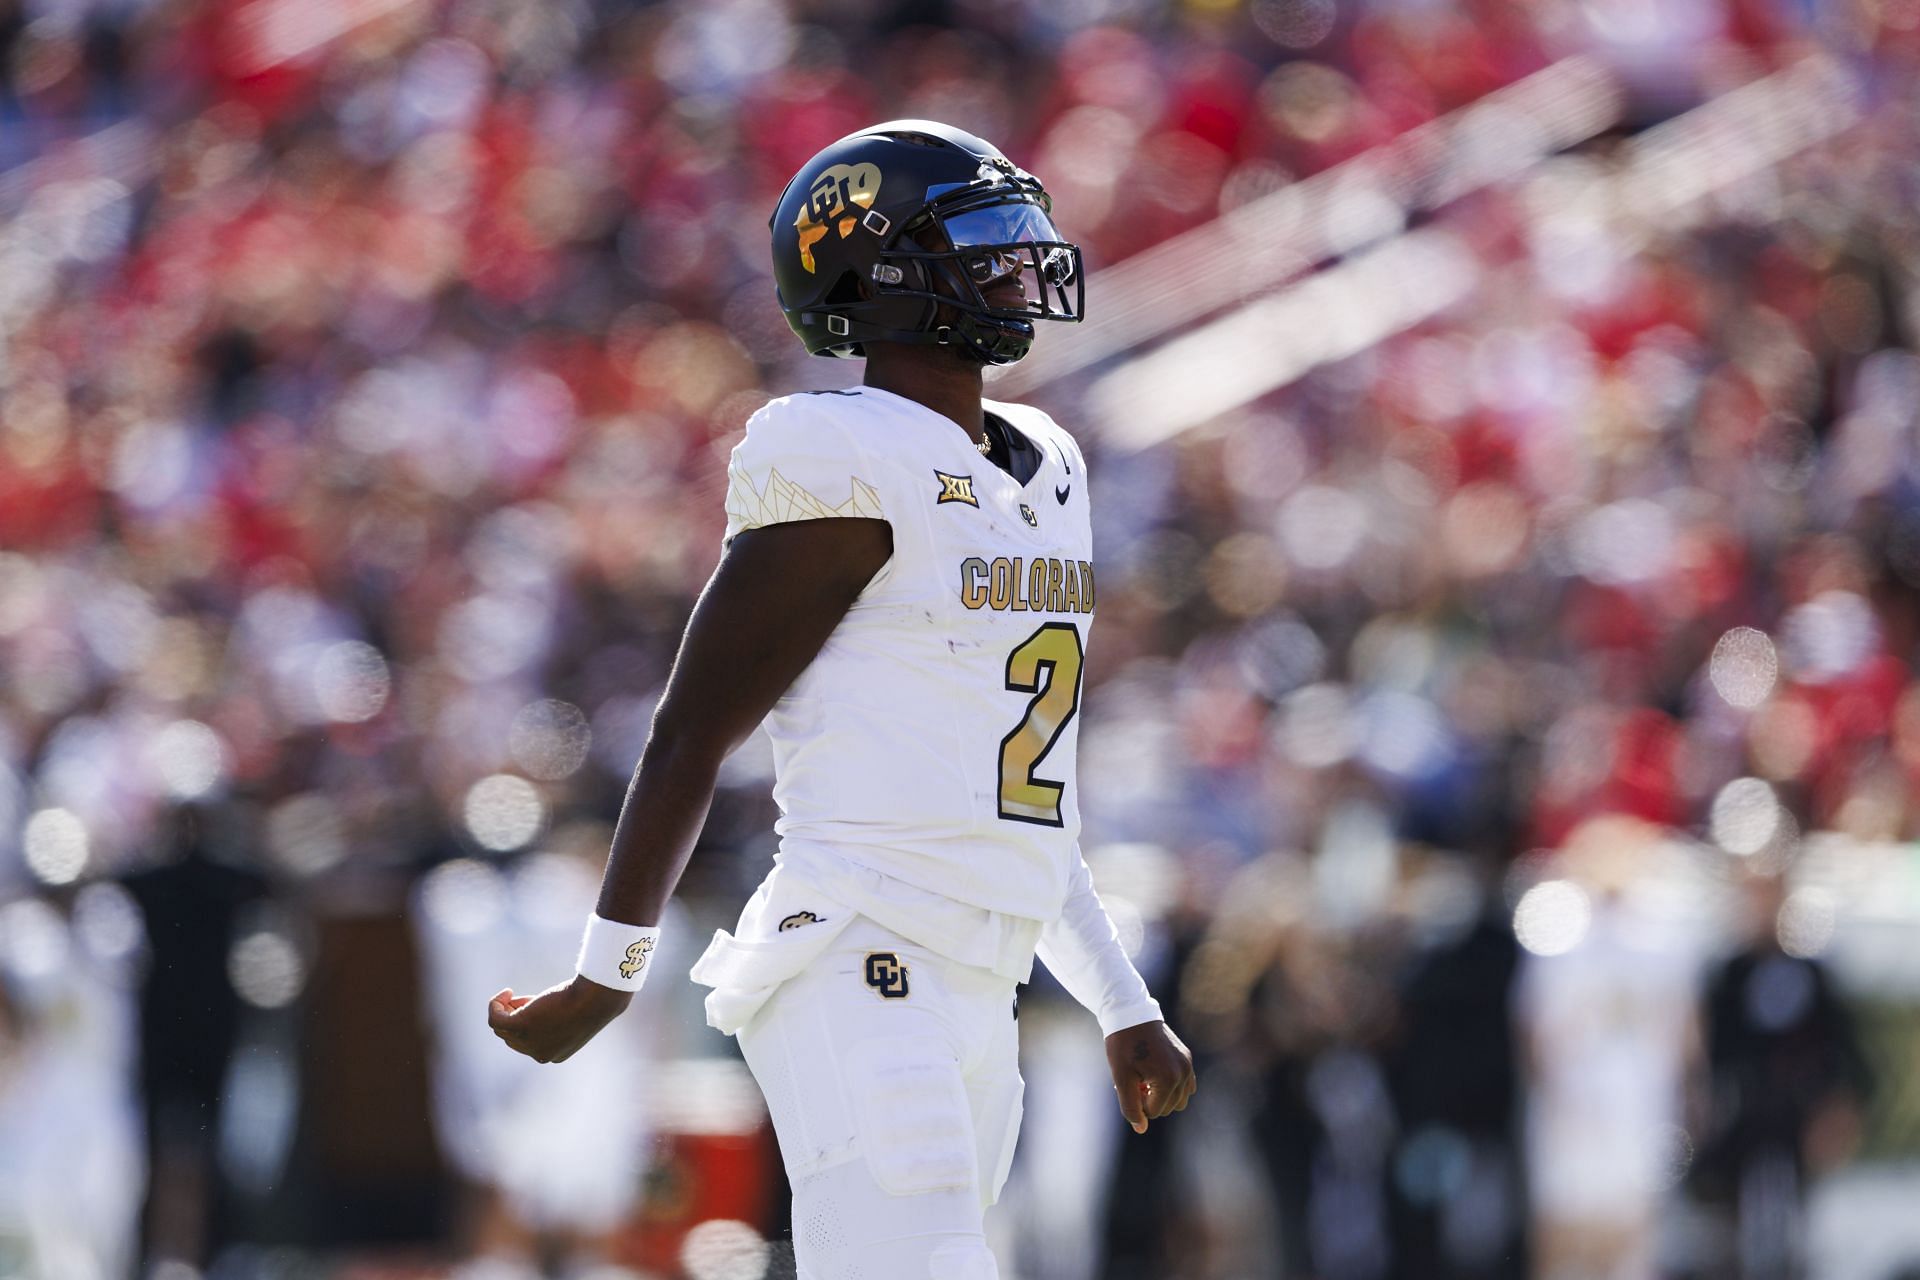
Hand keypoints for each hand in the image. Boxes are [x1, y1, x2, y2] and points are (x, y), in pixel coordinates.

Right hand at [487, 975, 632, 1063]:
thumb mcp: (572, 1015)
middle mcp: (539, 1054)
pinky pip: (495, 1019)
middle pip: (512, 1038)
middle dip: (514, 1016)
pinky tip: (507, 991)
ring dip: (504, 1009)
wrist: (596, 999)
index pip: (529, 1043)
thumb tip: (528, 1007)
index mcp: (553, 1054)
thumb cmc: (591, 1001)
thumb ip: (553, 1018)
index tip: (535, 1004)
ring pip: (501, 1028)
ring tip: (513, 994)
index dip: (527, 1022)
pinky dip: (495, 1004)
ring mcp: (528, 1043)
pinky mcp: (520, 1026)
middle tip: (527, 999)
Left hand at [1105, 1020, 1195, 1133]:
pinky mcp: (1187, 1058)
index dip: (1137, 1102)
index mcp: (1168, 1079)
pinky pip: (1186, 1086)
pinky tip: (1154, 1074)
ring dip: (1161, 1095)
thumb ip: (1130, 1106)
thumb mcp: (1121, 1077)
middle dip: (1148, 1099)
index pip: (1154, 1112)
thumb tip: (1141, 1129)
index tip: (1126, 1083)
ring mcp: (1188, 1065)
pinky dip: (1171, 1087)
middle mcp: (1183, 1073)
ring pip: (1179, 1100)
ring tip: (1144, 1078)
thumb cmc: (1123, 1045)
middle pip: (1167, 1108)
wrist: (1131, 1014)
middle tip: (1133, 1080)